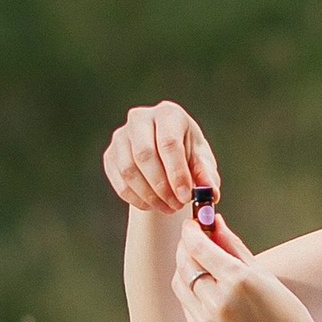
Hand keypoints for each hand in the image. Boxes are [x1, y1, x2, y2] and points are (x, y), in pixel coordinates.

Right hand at [103, 99, 221, 216]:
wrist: (164, 154)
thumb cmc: (187, 154)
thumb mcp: (202, 161)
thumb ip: (207, 175)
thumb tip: (211, 193)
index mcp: (168, 113)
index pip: (168, 142)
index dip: (176, 172)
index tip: (185, 196)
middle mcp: (140, 118)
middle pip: (144, 154)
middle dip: (161, 186)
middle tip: (176, 206)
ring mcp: (121, 136)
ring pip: (128, 170)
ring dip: (149, 195)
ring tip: (168, 207)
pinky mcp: (110, 154)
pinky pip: (119, 181)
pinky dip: (136, 198)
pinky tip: (152, 205)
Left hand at [171, 215, 321, 321]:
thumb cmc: (286, 312)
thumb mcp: (263, 274)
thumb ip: (234, 247)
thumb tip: (215, 223)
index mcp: (238, 281)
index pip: (200, 248)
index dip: (191, 231)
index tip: (190, 223)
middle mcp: (219, 301)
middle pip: (186, 264)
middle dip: (185, 247)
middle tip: (192, 238)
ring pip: (180, 285)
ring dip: (184, 268)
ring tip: (197, 261)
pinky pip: (186, 305)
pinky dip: (190, 291)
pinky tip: (203, 286)